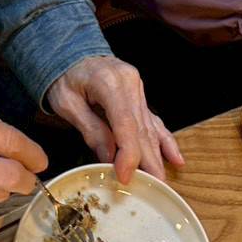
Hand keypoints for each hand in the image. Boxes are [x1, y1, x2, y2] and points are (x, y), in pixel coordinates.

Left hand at [47, 56, 182, 182]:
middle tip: (154, 188)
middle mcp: (130, 84)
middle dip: (148, 161)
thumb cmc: (64, 77)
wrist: (71, 53)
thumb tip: (108, 157)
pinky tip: (177, 160)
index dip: (128, 154)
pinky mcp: (140, 99)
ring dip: (157, 157)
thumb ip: (90, 129)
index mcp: (110, 82)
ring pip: (150, 129)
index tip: (126, 176)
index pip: (125, 124)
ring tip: (162, 181)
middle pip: (142, 129)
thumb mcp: (67, 103)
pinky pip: (155, 122)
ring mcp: (138, 91)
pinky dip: (165, 142)